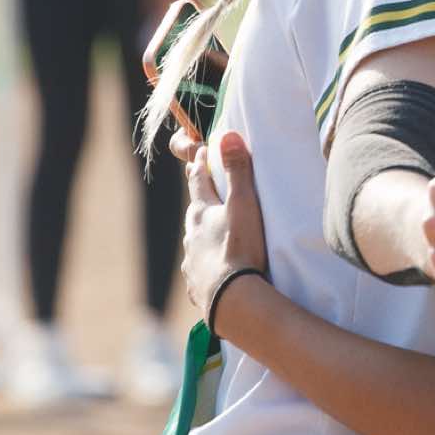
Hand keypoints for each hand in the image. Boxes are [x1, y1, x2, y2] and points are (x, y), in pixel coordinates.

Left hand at [176, 130, 269, 320]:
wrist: (231, 300)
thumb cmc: (239, 249)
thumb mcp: (244, 205)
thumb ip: (238, 170)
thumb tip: (227, 133)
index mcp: (201, 213)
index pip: (198, 181)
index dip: (201, 164)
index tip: (203, 151)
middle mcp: (191, 236)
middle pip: (195, 212)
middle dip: (202, 201)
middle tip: (210, 194)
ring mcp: (191, 262)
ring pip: (196, 243)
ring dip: (204, 236)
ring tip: (216, 237)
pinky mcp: (196, 286)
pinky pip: (200, 271)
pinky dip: (206, 266)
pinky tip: (214, 272)